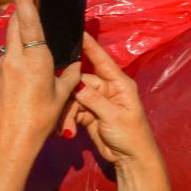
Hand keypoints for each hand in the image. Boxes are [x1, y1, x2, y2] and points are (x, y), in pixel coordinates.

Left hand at [0, 0, 81, 154]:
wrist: (8, 140)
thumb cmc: (41, 118)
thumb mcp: (63, 95)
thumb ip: (70, 75)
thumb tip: (75, 63)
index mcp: (34, 60)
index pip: (28, 24)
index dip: (26, 3)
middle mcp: (12, 59)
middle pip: (14, 27)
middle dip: (20, 15)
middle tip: (29, 6)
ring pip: (9, 45)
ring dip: (20, 42)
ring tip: (34, 56)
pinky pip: (5, 62)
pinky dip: (15, 61)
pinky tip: (23, 79)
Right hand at [71, 34, 160, 166]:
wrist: (130, 159)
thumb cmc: (130, 134)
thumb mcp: (113, 115)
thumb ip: (93, 99)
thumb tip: (75, 85)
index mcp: (119, 83)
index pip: (101, 60)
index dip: (89, 46)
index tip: (77, 31)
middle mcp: (107, 89)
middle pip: (80, 83)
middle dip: (69, 97)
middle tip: (60, 111)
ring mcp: (97, 102)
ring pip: (73, 99)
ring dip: (67, 114)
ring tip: (66, 129)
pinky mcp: (88, 115)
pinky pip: (72, 111)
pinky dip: (67, 121)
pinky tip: (65, 132)